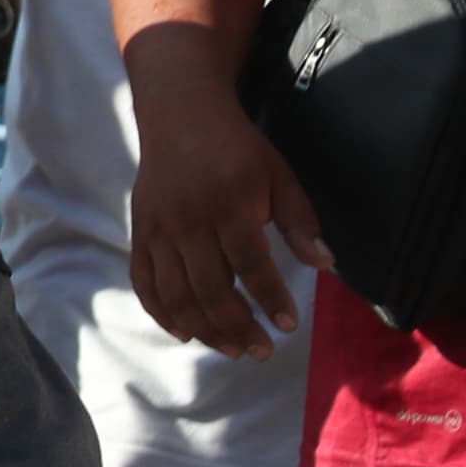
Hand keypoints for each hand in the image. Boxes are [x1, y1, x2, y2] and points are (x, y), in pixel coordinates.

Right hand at [127, 76, 327, 359]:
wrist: (179, 115)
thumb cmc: (238, 149)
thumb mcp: (279, 175)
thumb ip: (300, 221)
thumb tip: (325, 264)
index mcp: (227, 204)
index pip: (250, 264)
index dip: (270, 299)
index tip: (289, 326)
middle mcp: (187, 221)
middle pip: (209, 288)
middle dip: (237, 327)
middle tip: (262, 351)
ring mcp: (158, 229)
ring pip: (176, 294)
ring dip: (204, 329)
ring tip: (233, 350)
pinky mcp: (140, 233)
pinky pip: (144, 283)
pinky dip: (162, 314)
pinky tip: (187, 334)